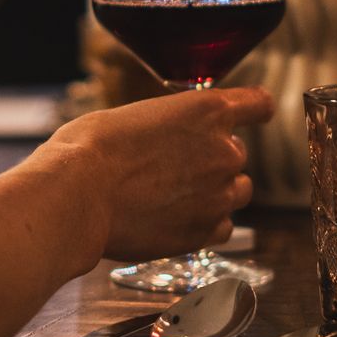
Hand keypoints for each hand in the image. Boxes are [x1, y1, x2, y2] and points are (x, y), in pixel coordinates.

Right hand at [51, 87, 272, 260]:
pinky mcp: (206, 230)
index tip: (251, 116)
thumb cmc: (93, 149)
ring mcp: (219, 194)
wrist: (78, 195)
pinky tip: (172, 218)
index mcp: (208, 111)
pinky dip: (204, 223)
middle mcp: (224, 151)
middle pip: (237, 153)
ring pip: (237, 191)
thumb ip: (171, 125)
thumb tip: (171, 138)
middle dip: (212, 159)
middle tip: (172, 167)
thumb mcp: (137, 115)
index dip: (254, 111)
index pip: (259, 105)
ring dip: (214, 191)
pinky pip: (222, 226)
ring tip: (172, 195)